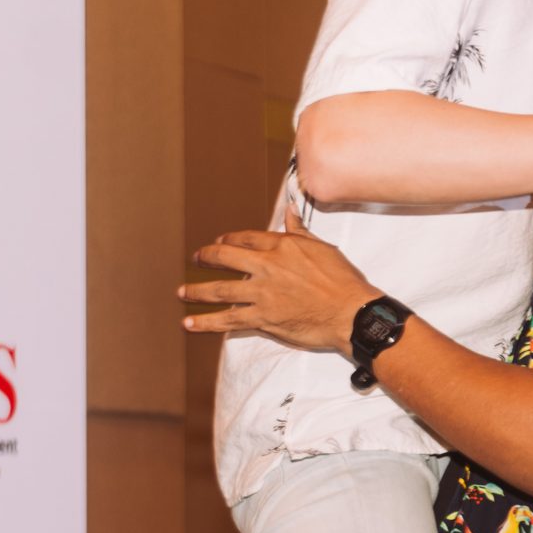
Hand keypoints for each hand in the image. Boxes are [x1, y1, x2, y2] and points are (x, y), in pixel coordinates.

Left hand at [180, 208, 383, 355]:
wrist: (350, 312)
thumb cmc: (342, 281)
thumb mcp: (322, 248)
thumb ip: (300, 230)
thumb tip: (289, 210)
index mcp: (282, 246)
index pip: (246, 238)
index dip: (228, 240)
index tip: (220, 242)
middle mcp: (268, 267)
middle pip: (225, 258)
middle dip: (206, 258)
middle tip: (196, 259)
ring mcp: (262, 293)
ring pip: (220, 290)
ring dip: (197, 291)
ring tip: (182, 293)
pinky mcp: (262, 318)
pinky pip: (228, 320)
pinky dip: (207, 322)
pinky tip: (190, 323)